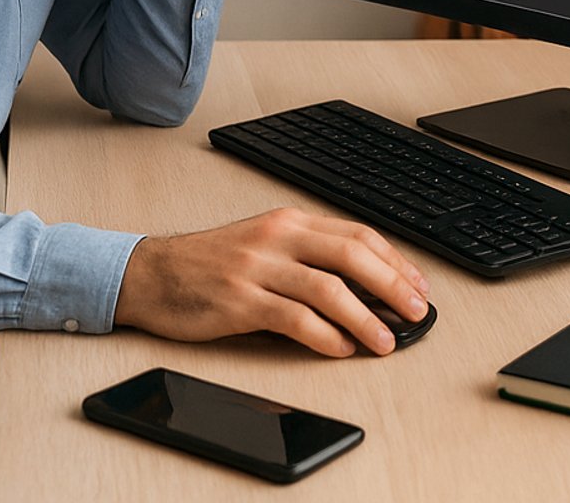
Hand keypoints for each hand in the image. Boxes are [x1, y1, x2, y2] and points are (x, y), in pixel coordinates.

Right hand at [115, 208, 431, 356]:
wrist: (150, 273)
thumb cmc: (211, 263)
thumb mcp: (266, 245)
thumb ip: (310, 258)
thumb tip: (367, 287)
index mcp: (291, 221)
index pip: (358, 234)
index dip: (396, 261)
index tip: (419, 285)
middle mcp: (278, 237)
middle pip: (352, 256)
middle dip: (393, 285)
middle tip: (417, 312)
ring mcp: (257, 267)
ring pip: (328, 288)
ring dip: (365, 318)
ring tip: (386, 341)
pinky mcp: (238, 300)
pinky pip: (292, 318)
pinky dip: (324, 336)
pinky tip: (340, 348)